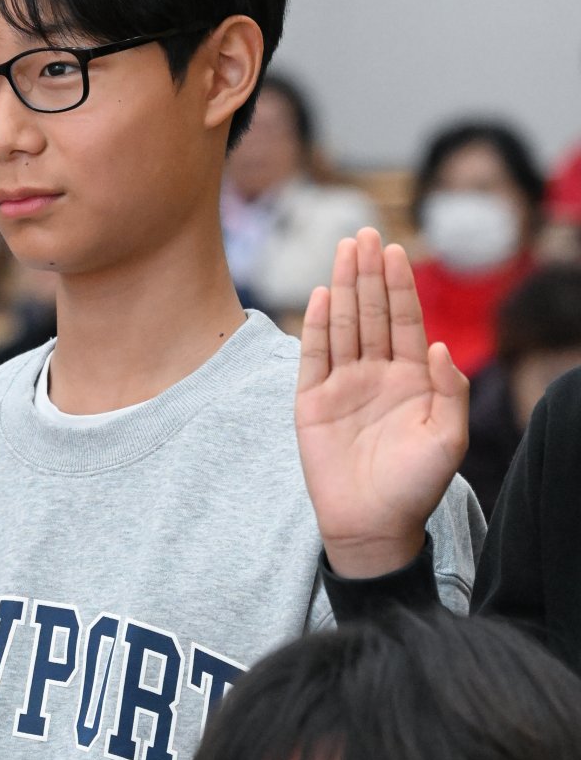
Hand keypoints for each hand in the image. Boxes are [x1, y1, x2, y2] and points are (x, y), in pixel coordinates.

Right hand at [296, 228, 468, 577]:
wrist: (373, 526)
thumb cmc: (415, 487)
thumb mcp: (448, 439)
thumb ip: (447, 389)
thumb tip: (437, 345)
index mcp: (410, 380)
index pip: (403, 321)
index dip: (399, 286)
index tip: (395, 250)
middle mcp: (375, 375)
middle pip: (370, 314)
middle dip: (368, 273)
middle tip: (365, 233)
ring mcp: (342, 386)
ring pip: (342, 326)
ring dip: (342, 287)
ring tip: (343, 250)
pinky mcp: (311, 403)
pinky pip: (313, 357)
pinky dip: (316, 327)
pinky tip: (319, 296)